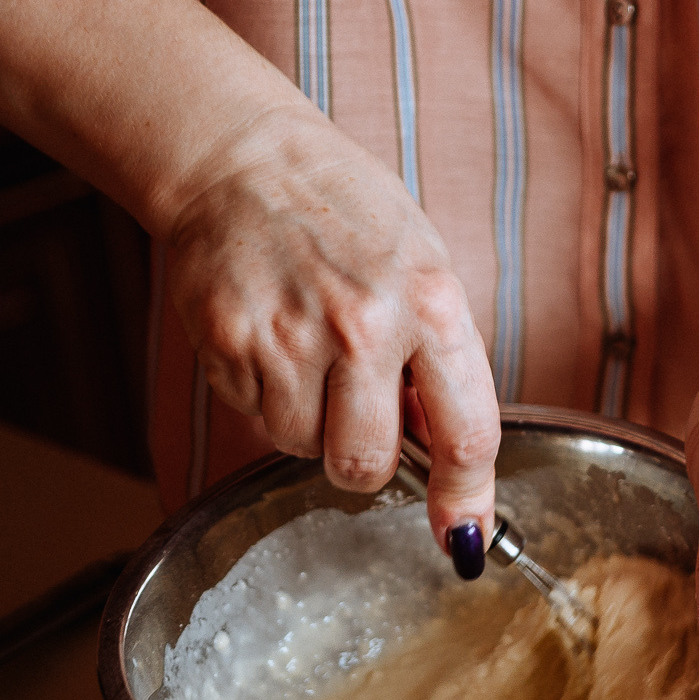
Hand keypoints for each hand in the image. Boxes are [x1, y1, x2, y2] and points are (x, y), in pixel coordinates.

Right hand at [165, 133, 501, 548]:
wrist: (245, 162)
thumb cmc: (346, 214)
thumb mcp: (424, 268)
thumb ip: (439, 360)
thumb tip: (445, 457)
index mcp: (433, 304)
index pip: (467, 433)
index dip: (466, 500)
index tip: (464, 537)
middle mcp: (366, 326)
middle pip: (367, 465)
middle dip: (363, 459)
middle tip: (354, 413)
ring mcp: (292, 337)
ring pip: (303, 448)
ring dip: (308, 420)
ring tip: (307, 348)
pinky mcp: (231, 344)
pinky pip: (254, 416)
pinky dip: (263, 393)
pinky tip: (270, 335)